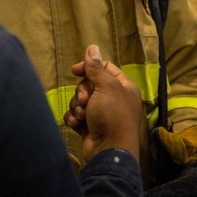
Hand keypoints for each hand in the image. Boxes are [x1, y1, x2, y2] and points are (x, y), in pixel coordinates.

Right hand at [64, 44, 141, 162]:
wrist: (108, 149)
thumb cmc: (112, 114)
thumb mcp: (106, 86)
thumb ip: (96, 67)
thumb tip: (92, 47)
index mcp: (122, 86)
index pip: (104, 68)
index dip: (89, 67)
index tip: (74, 69)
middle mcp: (113, 98)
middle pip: (89, 84)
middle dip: (82, 91)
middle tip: (84, 100)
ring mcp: (100, 113)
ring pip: (80, 100)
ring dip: (77, 106)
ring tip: (82, 115)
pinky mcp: (89, 126)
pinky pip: (76, 114)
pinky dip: (74, 118)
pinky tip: (76, 124)